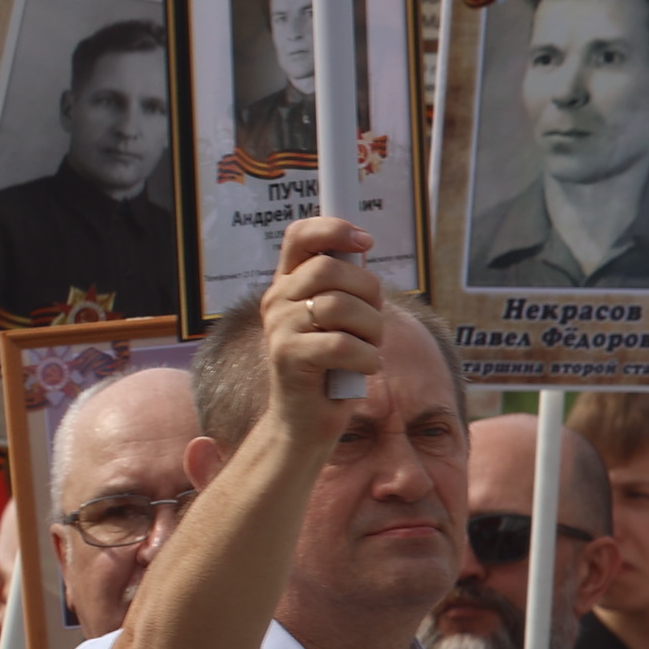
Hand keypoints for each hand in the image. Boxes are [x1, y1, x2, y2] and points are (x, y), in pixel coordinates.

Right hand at [255, 217, 384, 432]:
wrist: (305, 419)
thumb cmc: (331, 367)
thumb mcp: (340, 318)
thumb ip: (345, 283)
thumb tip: (361, 245)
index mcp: (288, 284)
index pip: (300, 236)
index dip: (333, 229)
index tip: (365, 241)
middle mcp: (276, 300)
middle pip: (332, 269)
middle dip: (369, 293)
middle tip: (371, 322)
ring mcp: (278, 327)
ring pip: (341, 306)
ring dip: (372, 330)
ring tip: (367, 349)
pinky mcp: (288, 357)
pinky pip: (344, 345)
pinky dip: (367, 359)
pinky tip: (362, 368)